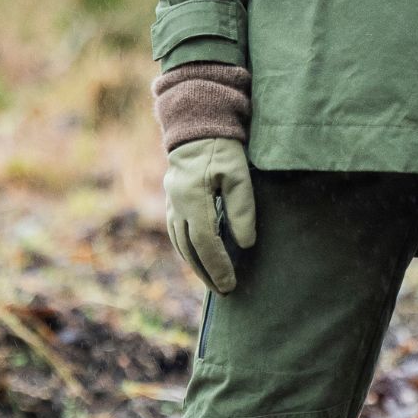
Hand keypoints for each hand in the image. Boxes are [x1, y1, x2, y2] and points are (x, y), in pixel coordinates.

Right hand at [163, 136, 255, 292]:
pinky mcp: (172, 200)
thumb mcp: (238, 174)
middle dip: (206, 272)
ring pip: (180, 243)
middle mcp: (177, 205)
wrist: (197, 126)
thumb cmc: (222, 147)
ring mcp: (172, 202)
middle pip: (190, 249)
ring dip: (195, 265)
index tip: (230, 284)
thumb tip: (246, 244)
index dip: (218, 266)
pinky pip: (177, 233)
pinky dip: (187, 250)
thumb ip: (242, 209)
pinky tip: (198, 258)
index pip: (206, 242)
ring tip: (212, 281)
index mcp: (193, 199)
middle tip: (224, 291)